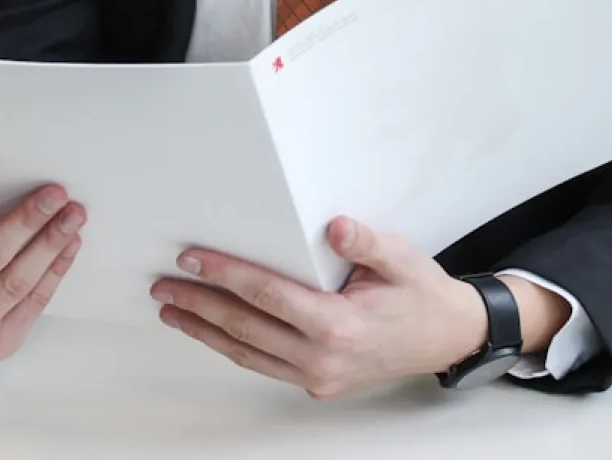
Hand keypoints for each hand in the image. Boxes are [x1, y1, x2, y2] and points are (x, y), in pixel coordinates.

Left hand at [150, 216, 492, 399]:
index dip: (226, 275)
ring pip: (248, 354)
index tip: (193, 259)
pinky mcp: (318, 383)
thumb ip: (365, 243)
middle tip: (164, 286)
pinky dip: (234, 347)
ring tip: (172, 311)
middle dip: (199, 306)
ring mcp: (318, 377)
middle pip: (246, 328)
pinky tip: (214, 331)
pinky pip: (265, 364)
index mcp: (339, 326)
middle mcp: (322, 359)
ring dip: (206, 332)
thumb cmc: (422, 294)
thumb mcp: (400, 257)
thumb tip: (336, 227)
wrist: (447, 336)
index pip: (267, 294)